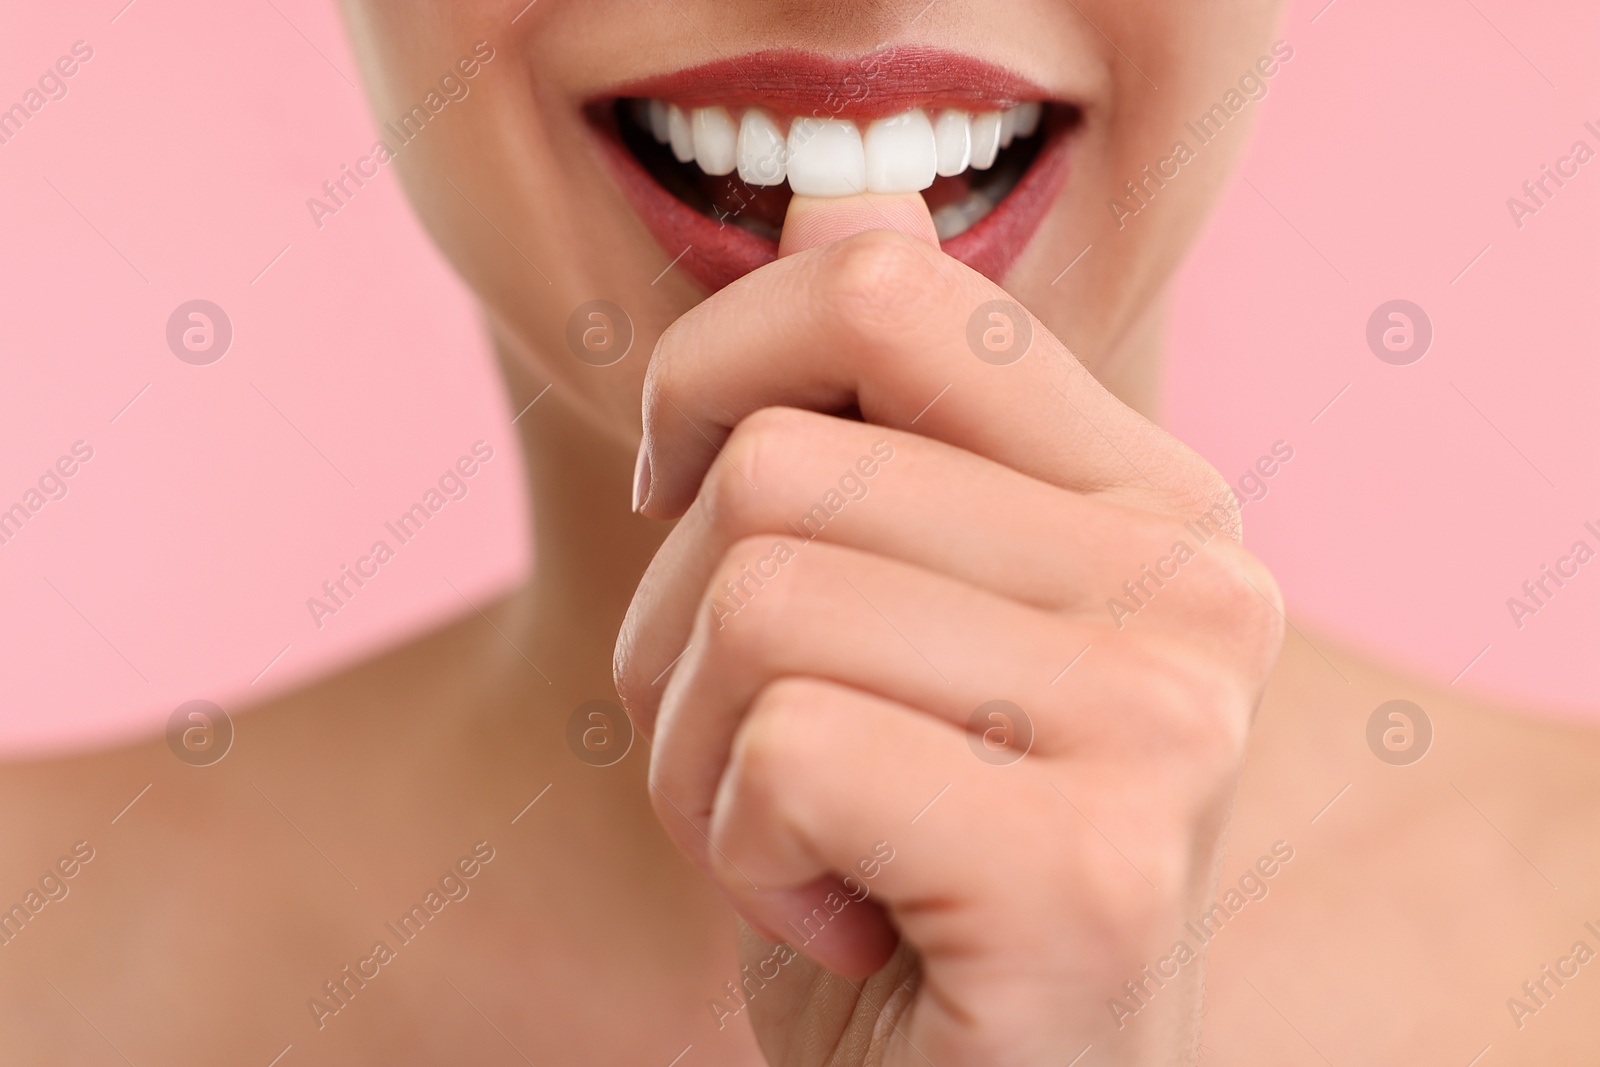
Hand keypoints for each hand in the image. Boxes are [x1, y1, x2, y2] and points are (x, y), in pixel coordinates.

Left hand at [614, 194, 1283, 1064]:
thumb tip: (833, 205)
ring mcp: (1168, 722)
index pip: (888, 289)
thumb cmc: (897, 858)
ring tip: (805, 839)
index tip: (675, 485)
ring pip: (757, 599)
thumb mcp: (886, 617)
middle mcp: (1197, 587)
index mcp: (1152, 502)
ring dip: (703, 752)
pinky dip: (744, 854)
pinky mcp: (1095, 868)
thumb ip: (883, 417)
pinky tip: (844, 920)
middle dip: (682, 634)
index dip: (714, 367)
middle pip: (782, 467)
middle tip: (766, 755)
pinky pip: (785, 749)